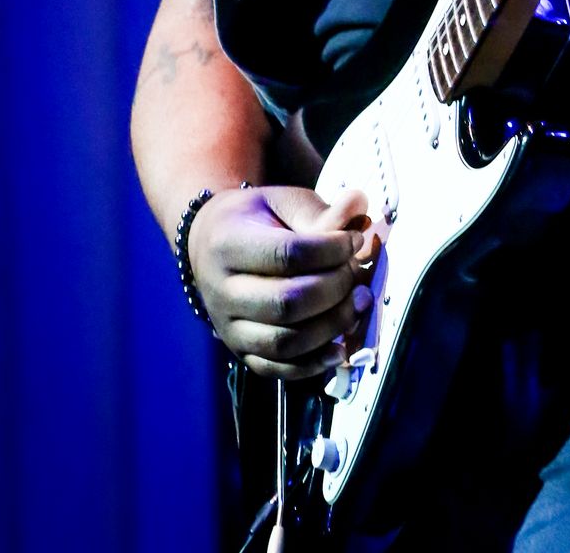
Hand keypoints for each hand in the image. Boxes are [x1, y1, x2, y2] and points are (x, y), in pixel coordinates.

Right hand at [187, 184, 375, 379]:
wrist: (209, 244)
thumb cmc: (254, 220)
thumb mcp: (282, 202)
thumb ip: (320, 211)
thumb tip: (360, 204)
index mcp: (228, 244)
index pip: (287, 255)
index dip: (330, 250)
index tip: (354, 239)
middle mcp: (221, 291)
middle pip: (287, 303)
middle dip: (335, 289)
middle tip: (357, 274)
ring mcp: (228, 327)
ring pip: (284, 342)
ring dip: (331, 327)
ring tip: (358, 304)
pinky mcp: (239, 352)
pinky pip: (277, 369)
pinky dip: (313, 364)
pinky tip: (339, 347)